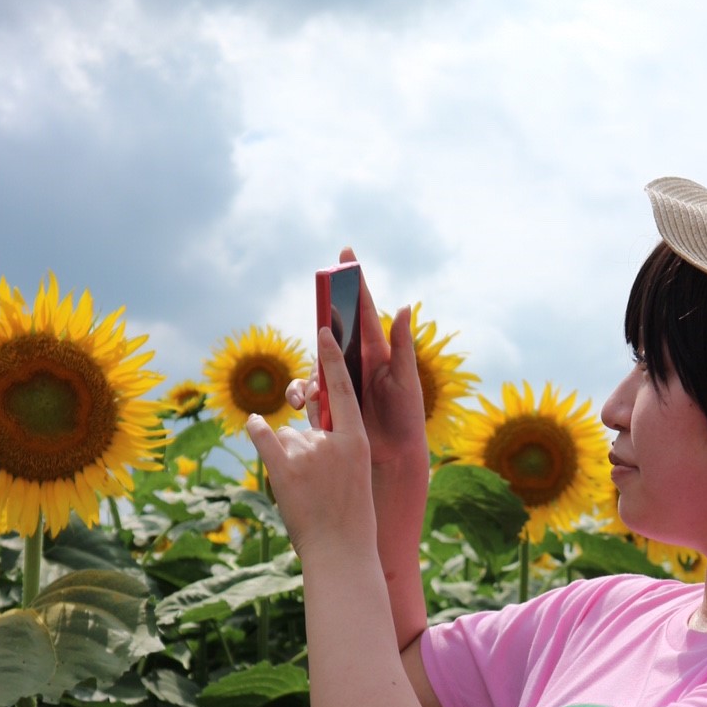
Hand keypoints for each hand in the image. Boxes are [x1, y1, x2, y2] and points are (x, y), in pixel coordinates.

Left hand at [247, 328, 375, 560]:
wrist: (342, 552)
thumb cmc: (351, 515)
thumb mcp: (354, 472)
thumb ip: (335, 442)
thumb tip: (301, 421)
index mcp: (357, 440)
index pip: (341, 388)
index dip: (330, 358)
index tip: (323, 329)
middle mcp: (332, 441)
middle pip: (306, 424)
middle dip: (305, 446)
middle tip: (317, 481)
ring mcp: (307, 454)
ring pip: (287, 437)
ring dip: (288, 459)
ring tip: (305, 492)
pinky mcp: (282, 469)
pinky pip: (264, 436)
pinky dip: (257, 429)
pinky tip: (255, 422)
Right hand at [285, 248, 428, 474]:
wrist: (395, 454)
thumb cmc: (407, 416)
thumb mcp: (406, 380)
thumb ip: (403, 345)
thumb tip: (404, 307)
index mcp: (375, 348)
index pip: (362, 307)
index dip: (353, 280)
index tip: (346, 252)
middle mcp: (355, 359)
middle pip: (329, 334)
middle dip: (321, 338)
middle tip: (322, 343)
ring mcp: (339, 379)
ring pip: (313, 365)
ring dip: (309, 377)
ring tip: (314, 396)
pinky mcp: (327, 401)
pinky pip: (305, 392)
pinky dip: (299, 395)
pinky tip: (302, 406)